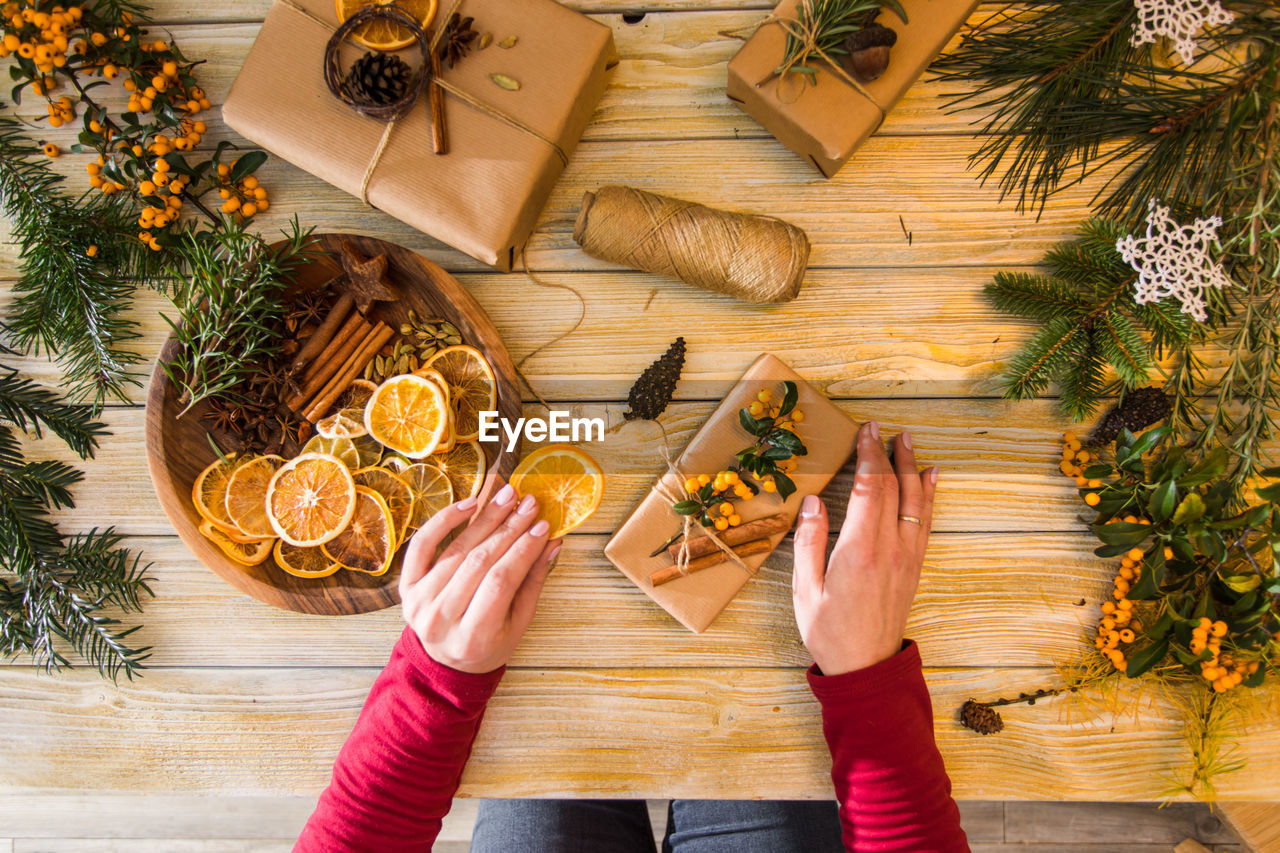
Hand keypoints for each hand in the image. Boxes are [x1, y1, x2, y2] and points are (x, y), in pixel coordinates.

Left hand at [399, 481, 560, 673]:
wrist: (447, 660)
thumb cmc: (490, 642)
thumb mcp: (519, 622)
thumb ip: (533, 582)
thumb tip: (552, 542)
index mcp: (473, 637)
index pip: (501, 581)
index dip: (523, 550)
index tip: (543, 525)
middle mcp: (440, 620)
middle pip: (478, 563)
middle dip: (509, 528)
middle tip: (530, 504)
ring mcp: (419, 602)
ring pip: (456, 550)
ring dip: (485, 518)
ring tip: (508, 497)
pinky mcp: (406, 586)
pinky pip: (422, 545)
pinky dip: (443, 520)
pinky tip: (469, 504)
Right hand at [791, 421, 937, 675]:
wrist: (866, 667)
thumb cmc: (829, 630)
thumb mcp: (805, 589)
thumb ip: (809, 542)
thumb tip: (813, 502)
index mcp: (859, 550)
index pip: (868, 489)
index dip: (867, 456)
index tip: (865, 431)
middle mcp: (889, 548)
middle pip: (892, 488)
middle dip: (886, 454)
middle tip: (879, 427)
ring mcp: (906, 557)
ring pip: (914, 501)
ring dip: (911, 467)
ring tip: (907, 441)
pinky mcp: (914, 566)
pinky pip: (925, 522)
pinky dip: (928, 496)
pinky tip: (930, 479)